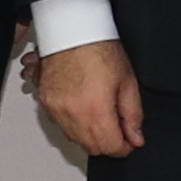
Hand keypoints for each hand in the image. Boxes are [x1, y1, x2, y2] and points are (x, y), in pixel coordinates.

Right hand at [36, 38, 145, 158]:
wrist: (72, 31)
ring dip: (90, 136)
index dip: (124, 148)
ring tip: (101, 115)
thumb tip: (135, 137)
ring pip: (75, 139)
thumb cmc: (99, 48)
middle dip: (108, 143)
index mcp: (95, 109)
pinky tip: (84, 109)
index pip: (110, 147)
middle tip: (118, 128)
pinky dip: (74, 125)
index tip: (129, 141)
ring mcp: (55, 110)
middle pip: (92, 148)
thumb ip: (133, 115)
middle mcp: (72, 114)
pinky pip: (61, 126)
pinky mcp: (46, 103)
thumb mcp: (127, 82)